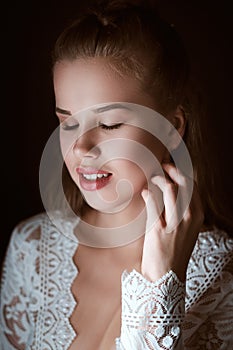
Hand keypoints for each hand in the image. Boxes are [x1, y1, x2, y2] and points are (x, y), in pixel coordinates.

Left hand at [141, 163, 203, 281]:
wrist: (165, 275)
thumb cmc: (173, 248)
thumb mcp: (186, 228)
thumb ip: (183, 208)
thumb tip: (173, 186)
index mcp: (197, 215)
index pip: (193, 185)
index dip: (181, 172)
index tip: (171, 166)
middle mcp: (189, 217)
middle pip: (183, 183)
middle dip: (171, 170)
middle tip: (161, 166)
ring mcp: (174, 223)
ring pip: (170, 189)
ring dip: (158, 179)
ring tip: (151, 179)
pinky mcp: (158, 229)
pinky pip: (153, 202)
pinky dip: (148, 193)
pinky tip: (145, 192)